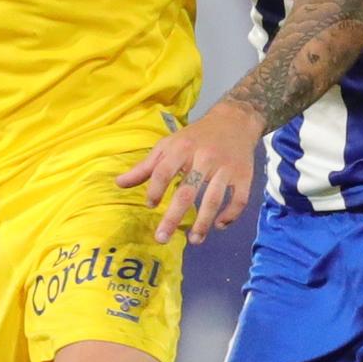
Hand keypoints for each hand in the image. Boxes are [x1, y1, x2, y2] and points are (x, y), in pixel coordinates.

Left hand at [116, 102, 263, 243]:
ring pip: (214, 199)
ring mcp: (226, 167)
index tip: (150, 205)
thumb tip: (118, 184)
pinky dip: (230, 215)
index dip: (154, 190)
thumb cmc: (195, 137)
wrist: (234, 121)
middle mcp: (204, 157)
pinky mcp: (244, 175)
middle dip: (173, 218)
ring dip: (203, 223)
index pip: (163, 172)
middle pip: (187, 192)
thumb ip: (145, 167)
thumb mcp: (169, 145)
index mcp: (182, 148)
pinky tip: (219, 226)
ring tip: (194, 240)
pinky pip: (239, 199)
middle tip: (161, 238)